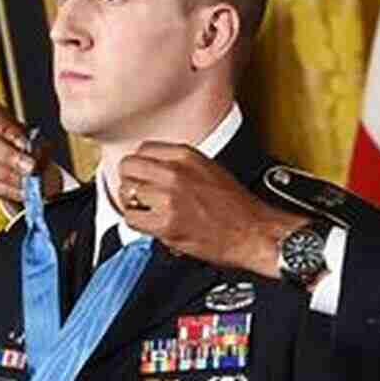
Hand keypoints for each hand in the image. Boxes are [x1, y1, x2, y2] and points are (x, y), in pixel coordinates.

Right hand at [0, 101, 61, 202]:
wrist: (10, 158)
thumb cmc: (22, 141)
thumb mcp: (32, 136)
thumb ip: (35, 143)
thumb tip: (37, 156)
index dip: (8, 129)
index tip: (25, 143)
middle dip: (8, 156)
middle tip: (30, 168)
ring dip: (9, 176)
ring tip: (29, 183)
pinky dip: (5, 189)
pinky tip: (21, 192)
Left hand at [118, 143, 308, 276]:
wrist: (253, 231)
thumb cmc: (236, 206)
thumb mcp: (208, 169)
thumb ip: (179, 165)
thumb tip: (153, 168)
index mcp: (185, 155)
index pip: (142, 149)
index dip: (140, 165)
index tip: (143, 176)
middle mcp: (174, 172)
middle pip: (129, 167)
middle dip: (131, 181)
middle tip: (139, 194)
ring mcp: (169, 197)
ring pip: (126, 191)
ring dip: (132, 203)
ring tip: (146, 210)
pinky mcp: (166, 222)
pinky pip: (131, 218)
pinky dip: (137, 223)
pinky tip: (150, 224)